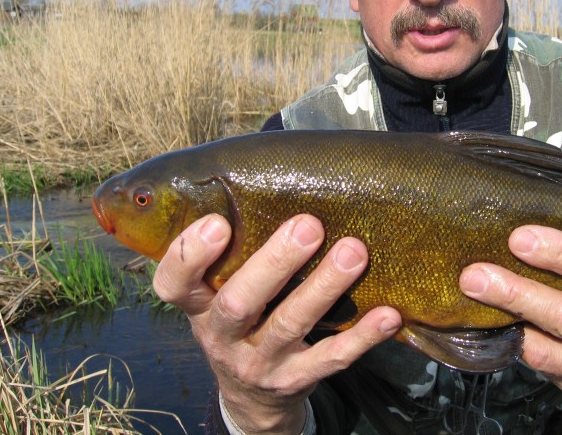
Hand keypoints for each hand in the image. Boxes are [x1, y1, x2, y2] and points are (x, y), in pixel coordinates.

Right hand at [153, 214, 401, 433]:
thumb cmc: (239, 311)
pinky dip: (362, 337)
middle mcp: (221, 336)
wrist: (251, 391)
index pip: (173, 284)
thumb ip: (232, 243)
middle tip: (309, 225)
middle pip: (239, 303)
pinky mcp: (295, 380)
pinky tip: (388, 314)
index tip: (218, 223)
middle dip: (274, 263)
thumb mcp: (218, 287)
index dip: (189, 255)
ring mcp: (258, 363)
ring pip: (289, 325)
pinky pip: (331, 359)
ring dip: (323, 287)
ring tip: (355, 252)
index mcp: (197, 304)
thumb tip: (260, 169)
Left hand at [460, 225, 561, 416]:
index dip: (560, 253)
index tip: (519, 238)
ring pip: (549, 352)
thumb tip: (533, 238)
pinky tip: (502, 325)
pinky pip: (547, 370)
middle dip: (515, 294)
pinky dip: (521, 346)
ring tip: (472, 299)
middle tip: (473, 276)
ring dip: (506, 323)